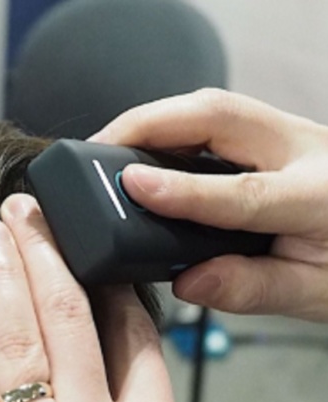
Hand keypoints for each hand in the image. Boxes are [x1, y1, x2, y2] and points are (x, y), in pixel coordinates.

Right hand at [92, 88, 327, 321]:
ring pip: (211, 106)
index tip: (130, 187)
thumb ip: (252, 289)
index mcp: (320, 196)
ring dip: (153, 121)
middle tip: (95, 151)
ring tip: (107, 149)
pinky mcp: (271, 132)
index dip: (180, 191)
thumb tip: (188, 281)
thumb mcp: (315, 295)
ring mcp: (289, 133)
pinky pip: (212, 116)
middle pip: (217, 114)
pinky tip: (142, 149)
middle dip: (146, 125)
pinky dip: (168, 128)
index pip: (241, 192)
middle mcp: (305, 150)